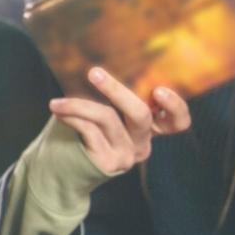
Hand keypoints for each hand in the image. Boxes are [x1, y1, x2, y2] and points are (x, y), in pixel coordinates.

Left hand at [49, 67, 190, 175]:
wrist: (59, 169)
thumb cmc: (79, 131)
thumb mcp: (102, 112)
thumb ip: (112, 98)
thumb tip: (100, 65)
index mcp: (148, 128)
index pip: (178, 122)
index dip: (176, 107)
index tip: (159, 90)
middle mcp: (142, 143)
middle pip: (141, 114)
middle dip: (116, 89)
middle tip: (94, 73)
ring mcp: (127, 155)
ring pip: (108, 118)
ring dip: (78, 104)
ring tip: (56, 103)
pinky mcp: (109, 163)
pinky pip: (90, 130)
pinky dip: (72, 117)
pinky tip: (58, 113)